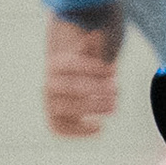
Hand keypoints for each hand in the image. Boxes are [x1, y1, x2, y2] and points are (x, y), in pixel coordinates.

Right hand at [45, 9, 121, 136]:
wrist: (67, 90)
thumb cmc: (83, 71)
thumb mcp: (88, 58)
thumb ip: (92, 48)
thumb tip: (95, 34)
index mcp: (56, 65)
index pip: (74, 65)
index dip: (95, 68)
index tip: (114, 71)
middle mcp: (49, 85)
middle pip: (72, 87)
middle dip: (96, 88)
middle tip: (117, 89)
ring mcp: (50, 105)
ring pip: (67, 107)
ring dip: (92, 107)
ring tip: (114, 106)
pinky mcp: (54, 122)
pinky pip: (62, 128)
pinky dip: (80, 130)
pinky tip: (99, 126)